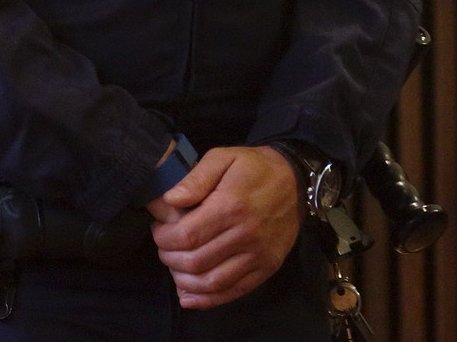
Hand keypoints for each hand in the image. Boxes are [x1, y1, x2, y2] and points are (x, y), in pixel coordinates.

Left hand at [146, 145, 298, 308]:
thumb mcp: (225, 157)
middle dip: (169, 258)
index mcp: (231, 206)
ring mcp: (259, 254)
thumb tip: (169, 200)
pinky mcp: (268, 267)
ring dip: (184, 281)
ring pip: (210, 282)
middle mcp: (246, 234)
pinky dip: (207, 299)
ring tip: (176, 266)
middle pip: (194, 262)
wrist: (297, 180)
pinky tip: (189, 295)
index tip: (159, 230)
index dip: (163, 239)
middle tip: (166, 247)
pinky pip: (233, 291)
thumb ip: (196, 178)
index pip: (185, 236)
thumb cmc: (255, 167)